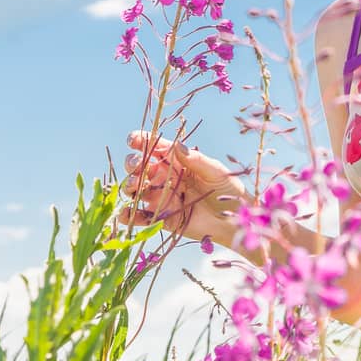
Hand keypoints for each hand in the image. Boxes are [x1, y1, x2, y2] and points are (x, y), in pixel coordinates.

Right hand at [117, 131, 248, 247]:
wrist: (233, 221)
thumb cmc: (227, 190)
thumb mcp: (216, 171)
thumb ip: (196, 160)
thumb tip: (177, 146)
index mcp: (177, 161)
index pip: (155, 147)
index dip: (141, 140)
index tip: (133, 139)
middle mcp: (164, 177)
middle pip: (139, 166)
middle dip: (133, 163)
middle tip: (138, 166)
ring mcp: (160, 197)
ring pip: (135, 188)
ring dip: (130, 185)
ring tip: (137, 186)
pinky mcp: (160, 217)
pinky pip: (138, 216)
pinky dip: (128, 214)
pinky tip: (128, 212)